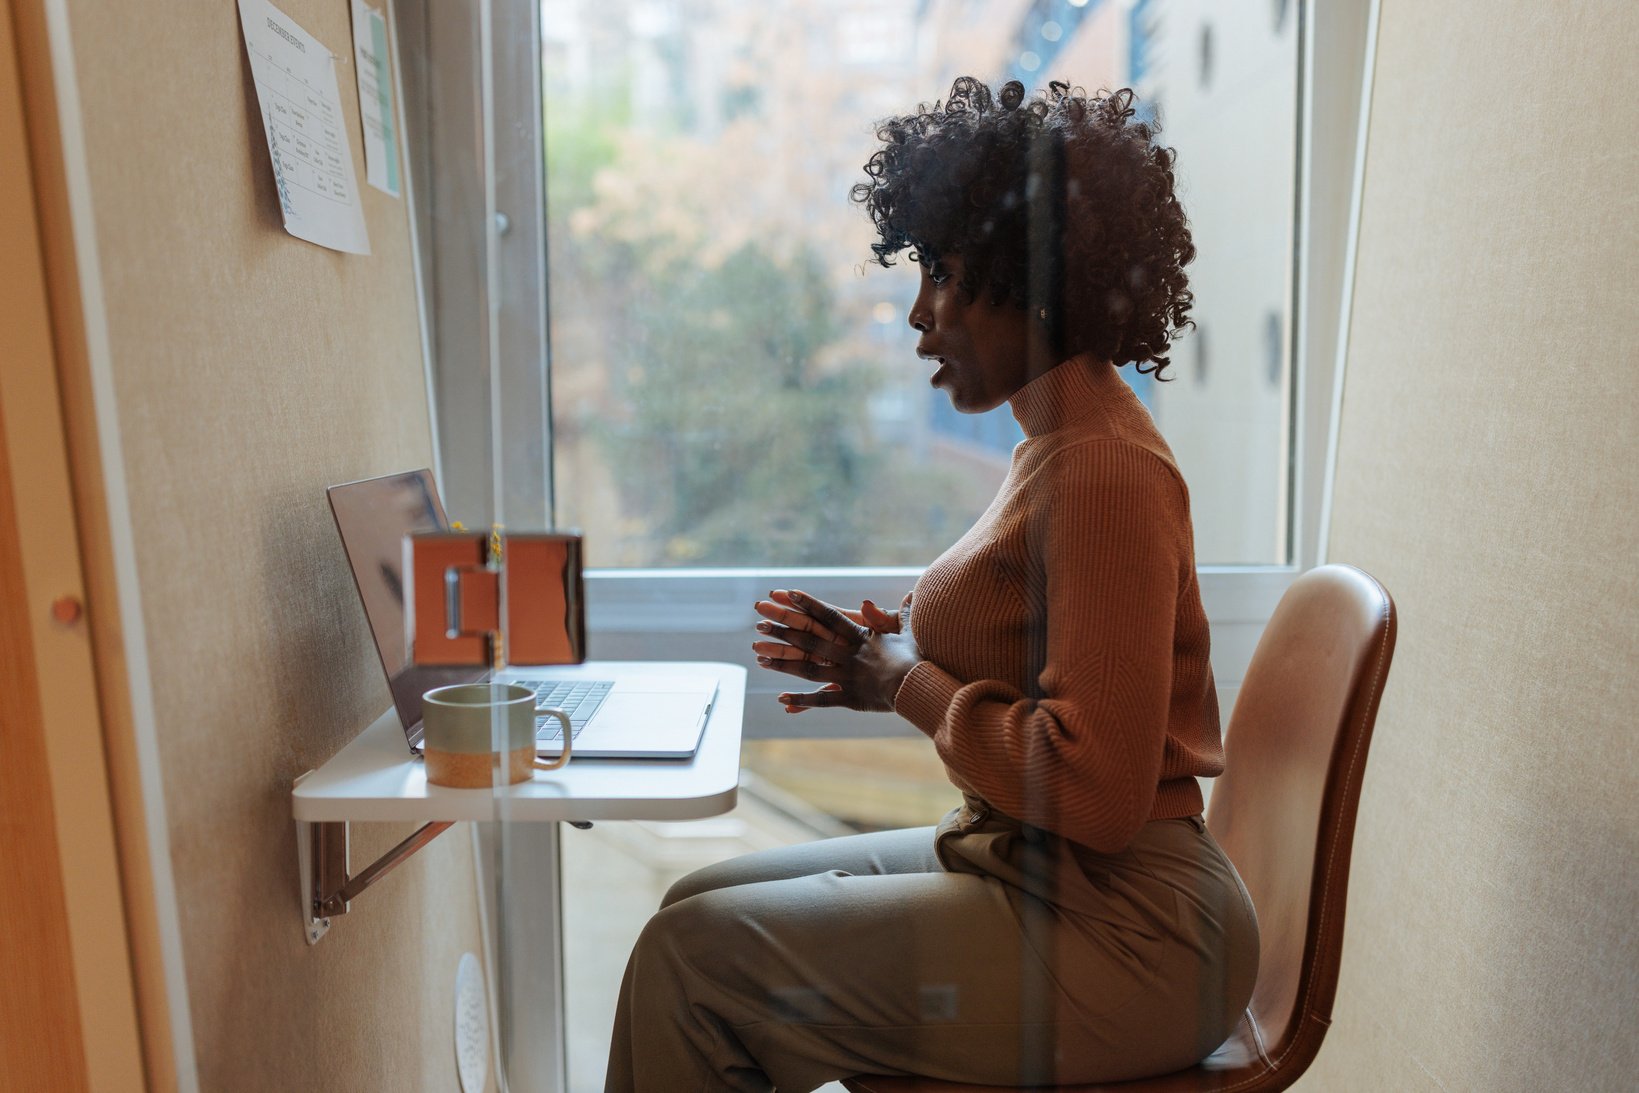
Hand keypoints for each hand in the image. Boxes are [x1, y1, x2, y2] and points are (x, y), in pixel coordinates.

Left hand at [751, 589, 921, 712]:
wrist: (919, 688)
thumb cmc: (916, 660)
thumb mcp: (909, 633)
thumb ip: (904, 614)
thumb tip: (910, 593)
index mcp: (860, 637)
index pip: (829, 616)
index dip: (808, 604)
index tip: (788, 593)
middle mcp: (847, 655)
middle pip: (810, 641)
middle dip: (783, 631)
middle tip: (759, 624)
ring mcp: (846, 676)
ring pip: (808, 669)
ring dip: (782, 663)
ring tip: (759, 658)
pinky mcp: (849, 697)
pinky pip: (821, 699)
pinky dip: (800, 701)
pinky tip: (781, 699)